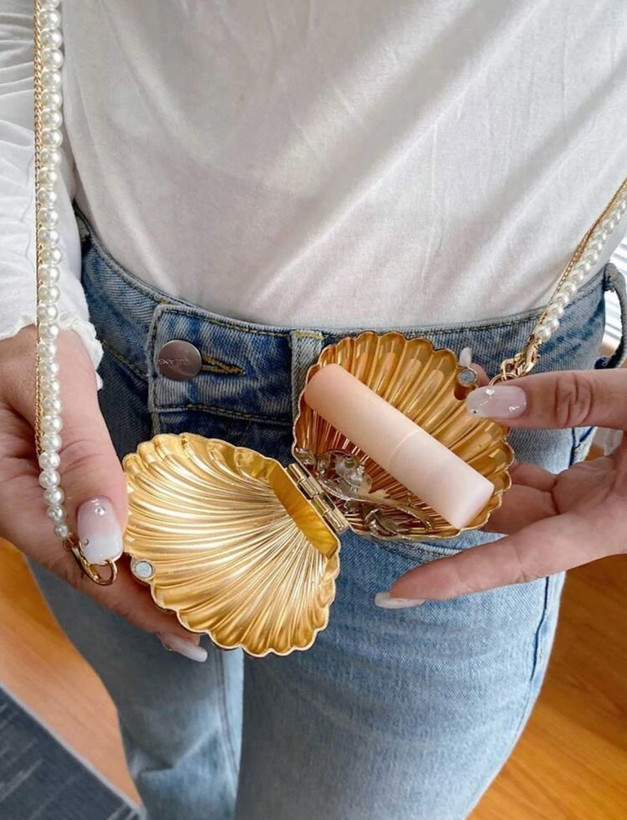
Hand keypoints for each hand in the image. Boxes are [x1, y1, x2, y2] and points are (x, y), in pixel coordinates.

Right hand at [0, 325, 205, 659]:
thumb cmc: (29, 356)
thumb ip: (81, 458)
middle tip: (202, 629)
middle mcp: (27, 515)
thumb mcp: (54, 391)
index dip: (132, 602)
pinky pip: (97, 530)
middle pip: (90, 572)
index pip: (80, 567)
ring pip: (94, 556)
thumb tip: (107, 538)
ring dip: (141, 582)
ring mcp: (42, 507)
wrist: (17, 344)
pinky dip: (133, 550)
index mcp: (14, 500)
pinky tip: (164, 560)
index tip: (181, 632)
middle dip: (143, 603)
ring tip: (193, 606)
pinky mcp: (59, 495)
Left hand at [376, 368, 626, 607]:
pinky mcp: (593, 485)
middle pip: (506, 522)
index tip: (401, 589)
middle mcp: (592, 523)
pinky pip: (538, 479)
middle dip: (449, 503)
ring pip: (518, 497)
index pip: (519, 561)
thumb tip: (488, 402)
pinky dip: (506, 458)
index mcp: (608, 524)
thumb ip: (569, 399)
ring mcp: (591, 504)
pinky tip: (477, 431)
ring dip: (474, 473)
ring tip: (422, 446)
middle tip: (391, 481)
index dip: (458, 577)